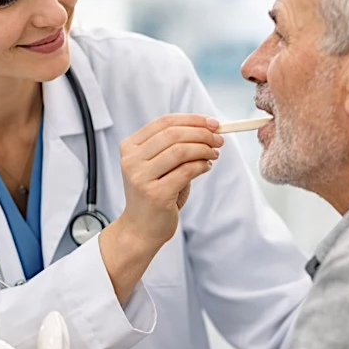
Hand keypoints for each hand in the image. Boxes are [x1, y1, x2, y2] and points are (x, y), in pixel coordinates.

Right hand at [118, 114, 222, 247]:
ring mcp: (141, 177)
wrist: (141, 228)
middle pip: (173, 134)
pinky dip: (202, 165)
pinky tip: (207, 167)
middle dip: (202, 134)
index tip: (213, 123)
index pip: (164, 122)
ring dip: (204, 149)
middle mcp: (131, 160)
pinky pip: (187, 171)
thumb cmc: (155, 194)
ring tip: (214, 154)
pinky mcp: (156, 194)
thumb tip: (209, 129)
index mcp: (130, 147)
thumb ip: (176, 146)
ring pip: (181, 151)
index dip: (192, 120)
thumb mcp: (160, 165)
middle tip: (218, 139)